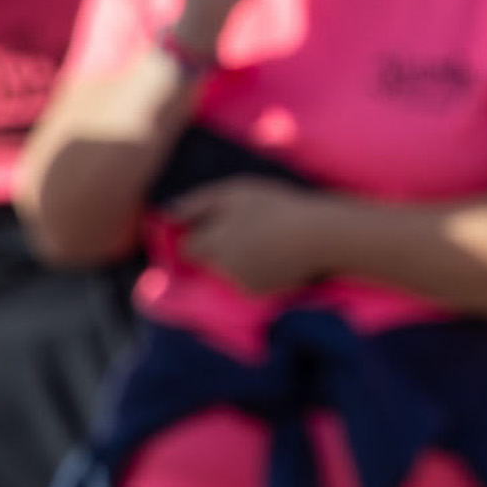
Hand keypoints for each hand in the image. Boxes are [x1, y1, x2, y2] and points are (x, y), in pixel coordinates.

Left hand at [167, 177, 333, 295]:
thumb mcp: (236, 193)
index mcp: (214, 243)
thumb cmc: (276, 207)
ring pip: (225, 271)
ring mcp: (239, 283)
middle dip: (218, 247)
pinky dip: (253, 271)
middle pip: (207, 259)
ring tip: (263, 241)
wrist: (319, 236)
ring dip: (236, 258)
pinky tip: (273, 256)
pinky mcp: (257, 293)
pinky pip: (244, 281)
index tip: (214, 225)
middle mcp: (222, 268)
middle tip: (246, 230)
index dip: (199, 235)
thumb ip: (198, 203)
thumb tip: (167, 214)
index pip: (187, 248)